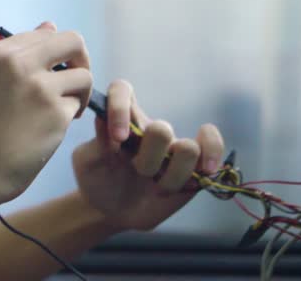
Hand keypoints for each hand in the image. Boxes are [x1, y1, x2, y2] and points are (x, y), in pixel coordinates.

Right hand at [0, 22, 92, 204]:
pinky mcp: (55, 111)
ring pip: (84, 74)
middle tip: (73, 83)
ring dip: (78, 93)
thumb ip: (23, 52)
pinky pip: (79, 103)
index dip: (55, 55)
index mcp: (0, 52)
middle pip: (74, 42)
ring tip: (59, 110)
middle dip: (80, 61)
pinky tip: (50, 128)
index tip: (48, 75)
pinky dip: (70, 115)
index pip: (47, 34)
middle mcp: (18, 62)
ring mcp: (38, 86)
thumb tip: (50, 25)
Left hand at [72, 80, 224, 230]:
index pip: (122, 90)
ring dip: (171, 176)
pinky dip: (212, 155)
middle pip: (160, 129)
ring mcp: (172, 147)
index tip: (118, 138)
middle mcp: (148, 128)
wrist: (109, 210)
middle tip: (137, 172)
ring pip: (189, 148)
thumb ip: (95, 143)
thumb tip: (106, 120)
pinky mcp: (193, 166)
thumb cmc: (95, 179)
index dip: (120, 108)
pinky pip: (213, 147)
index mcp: (121, 119)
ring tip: (156, 187)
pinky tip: (205, 170)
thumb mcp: (87, 161)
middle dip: (148, 160)